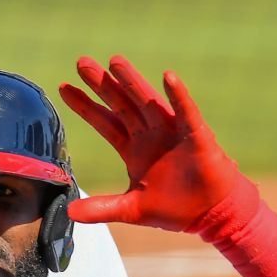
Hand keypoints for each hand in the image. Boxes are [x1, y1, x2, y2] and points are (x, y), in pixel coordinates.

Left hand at [58, 55, 256, 233]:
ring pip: (148, 101)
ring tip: (115, 61)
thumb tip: (70, 211)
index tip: (64, 88)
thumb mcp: (132, 209)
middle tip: (81, 62)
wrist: (213, 214)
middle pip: (120, 104)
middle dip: (102, 84)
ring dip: (132, 81)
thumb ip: (102, 208)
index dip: (85, 106)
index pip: (104, 122)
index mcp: (134, 149)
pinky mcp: (196, 137)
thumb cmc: (176, 208)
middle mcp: (150, 135)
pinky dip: (179, 96)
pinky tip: (168, 77)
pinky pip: (186, 113)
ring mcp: (172, 132)